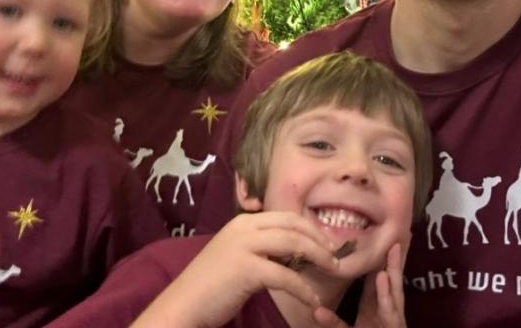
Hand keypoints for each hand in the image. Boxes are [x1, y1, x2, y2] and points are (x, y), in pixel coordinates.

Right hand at [131, 211, 339, 327]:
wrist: (183, 304)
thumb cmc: (210, 285)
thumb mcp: (235, 254)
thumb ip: (258, 246)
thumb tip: (291, 251)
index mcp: (242, 221)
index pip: (286, 216)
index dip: (310, 228)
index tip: (327, 243)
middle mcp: (244, 226)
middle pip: (293, 225)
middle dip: (319, 239)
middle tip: (336, 256)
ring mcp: (244, 245)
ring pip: (293, 243)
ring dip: (318, 257)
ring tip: (334, 270)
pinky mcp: (246, 268)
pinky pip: (286, 276)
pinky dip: (304, 289)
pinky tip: (314, 300)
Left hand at [312, 239, 407, 327]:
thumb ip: (334, 323)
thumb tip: (315, 309)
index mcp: (375, 313)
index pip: (376, 283)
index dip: (377, 262)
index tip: (376, 238)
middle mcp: (387, 315)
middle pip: (389, 284)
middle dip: (391, 262)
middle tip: (392, 236)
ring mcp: (393, 323)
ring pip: (394, 296)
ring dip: (392, 274)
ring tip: (389, 252)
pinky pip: (390, 315)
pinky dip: (387, 298)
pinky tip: (382, 279)